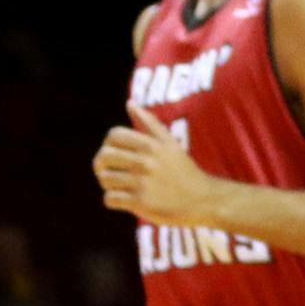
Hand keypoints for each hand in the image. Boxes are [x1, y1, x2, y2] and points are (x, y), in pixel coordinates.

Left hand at [95, 104, 220, 225]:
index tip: (114, 153)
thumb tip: (129, 103)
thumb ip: (149, 123)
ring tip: (120, 185)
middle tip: (109, 171)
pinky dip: (113, 200)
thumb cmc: (183, 170)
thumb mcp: (170, 144)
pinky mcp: (140, 202)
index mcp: (152, 145)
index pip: (113, 135)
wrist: (203, 200)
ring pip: (105, 179)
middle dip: (102, 164)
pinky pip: (109, 198)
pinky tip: (125, 199)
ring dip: (108, 184)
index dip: (108, 144)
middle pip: (103, 156)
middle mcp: (146, 161)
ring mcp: (142, 182)